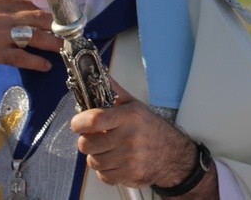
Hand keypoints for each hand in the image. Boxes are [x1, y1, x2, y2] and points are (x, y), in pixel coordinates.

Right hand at [0, 0, 62, 109]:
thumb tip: (14, 15)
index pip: (28, 5)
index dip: (46, 13)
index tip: (58, 20)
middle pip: (38, 17)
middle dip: (58, 25)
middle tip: (71, 32)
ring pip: (34, 35)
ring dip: (54, 43)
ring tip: (66, 49)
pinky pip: (20, 57)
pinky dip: (36, 61)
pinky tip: (45, 66)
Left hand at [71, 80, 217, 197]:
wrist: (172, 154)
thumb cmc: (151, 128)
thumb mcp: (135, 106)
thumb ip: (114, 91)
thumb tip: (99, 75)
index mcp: (128, 117)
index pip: (95, 120)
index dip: (80, 122)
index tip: (78, 123)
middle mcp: (128, 138)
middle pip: (87, 144)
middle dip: (86, 140)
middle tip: (94, 136)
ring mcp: (128, 159)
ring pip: (93, 161)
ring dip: (95, 155)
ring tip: (106, 149)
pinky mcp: (128, 175)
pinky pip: (103, 175)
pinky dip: (105, 169)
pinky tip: (114, 160)